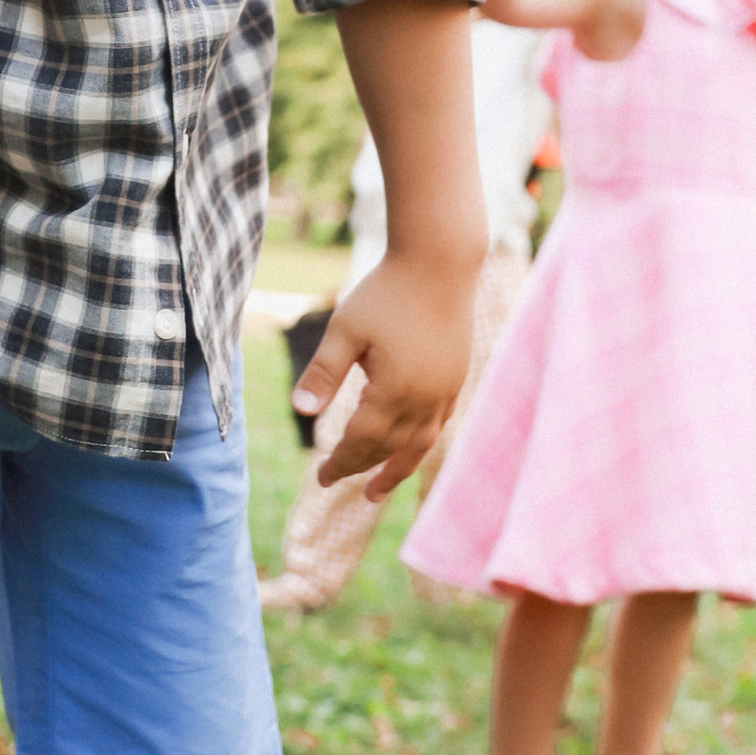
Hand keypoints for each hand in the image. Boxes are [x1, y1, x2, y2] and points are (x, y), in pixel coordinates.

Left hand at [292, 247, 475, 499]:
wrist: (440, 262)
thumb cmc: (386, 292)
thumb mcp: (345, 329)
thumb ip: (323, 372)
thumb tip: (299, 411)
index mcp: (395, 390)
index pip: (362, 441)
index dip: (341, 462)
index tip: (321, 478)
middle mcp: (425, 398)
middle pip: (390, 448)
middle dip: (361, 469)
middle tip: (333, 482)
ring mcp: (446, 390)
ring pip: (421, 444)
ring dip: (397, 470)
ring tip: (377, 492)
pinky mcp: (456, 377)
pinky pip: (439, 424)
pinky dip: (420, 443)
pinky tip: (409, 446)